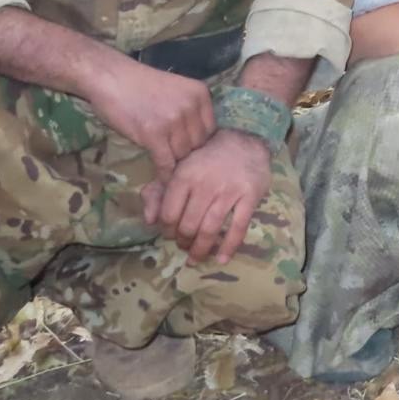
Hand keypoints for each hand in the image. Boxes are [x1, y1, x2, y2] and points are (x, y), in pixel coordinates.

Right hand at [85, 55, 214, 181]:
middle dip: (187, 155)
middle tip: (176, 162)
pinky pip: (166, 163)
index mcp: (200, 94)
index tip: (189, 151)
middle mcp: (192, 106)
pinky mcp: (154, 133)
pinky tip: (160, 176)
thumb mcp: (176, 91)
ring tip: (167, 168)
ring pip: (183, 155)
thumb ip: (189, 111)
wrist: (111, 77)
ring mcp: (174, 120)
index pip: (211, 130)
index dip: (199, 143)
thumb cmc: (140, 84)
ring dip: (174, 163)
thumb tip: (197, 142)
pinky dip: (164, 173)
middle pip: (199, 145)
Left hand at [141, 129, 271, 263]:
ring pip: (210, 230)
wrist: (245, 141)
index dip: (167, 230)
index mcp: (185, 175)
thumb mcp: (180, 167)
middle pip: (188, 226)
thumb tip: (148, 221)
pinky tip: (222, 258)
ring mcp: (228, 191)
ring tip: (196, 257)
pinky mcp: (249, 196)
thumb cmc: (207, 157)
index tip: (170, 234)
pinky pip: (238, 228)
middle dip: (183, 242)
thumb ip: (159, 191)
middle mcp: (205, 184)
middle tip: (184, 245)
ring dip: (201, 249)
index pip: (169, 214)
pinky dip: (229, 247)